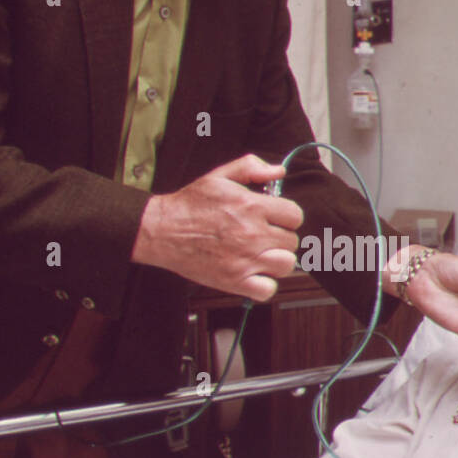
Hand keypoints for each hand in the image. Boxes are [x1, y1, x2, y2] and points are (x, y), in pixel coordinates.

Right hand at [131, 155, 302, 300]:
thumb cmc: (189, 205)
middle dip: (280, 237)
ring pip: (286, 265)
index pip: (295, 215)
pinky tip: (253, 274)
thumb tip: (278, 172)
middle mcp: (252, 234)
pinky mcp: (234, 281)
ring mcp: (245, 259)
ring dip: (276, 261)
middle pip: (292, 241)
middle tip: (263, 237)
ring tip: (260, 255)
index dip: (286, 217)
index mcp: (252, 206)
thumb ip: (250, 168)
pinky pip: (268, 289)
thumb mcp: (219, 176)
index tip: (275, 219)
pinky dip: (264, 285)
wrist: (162, 230)